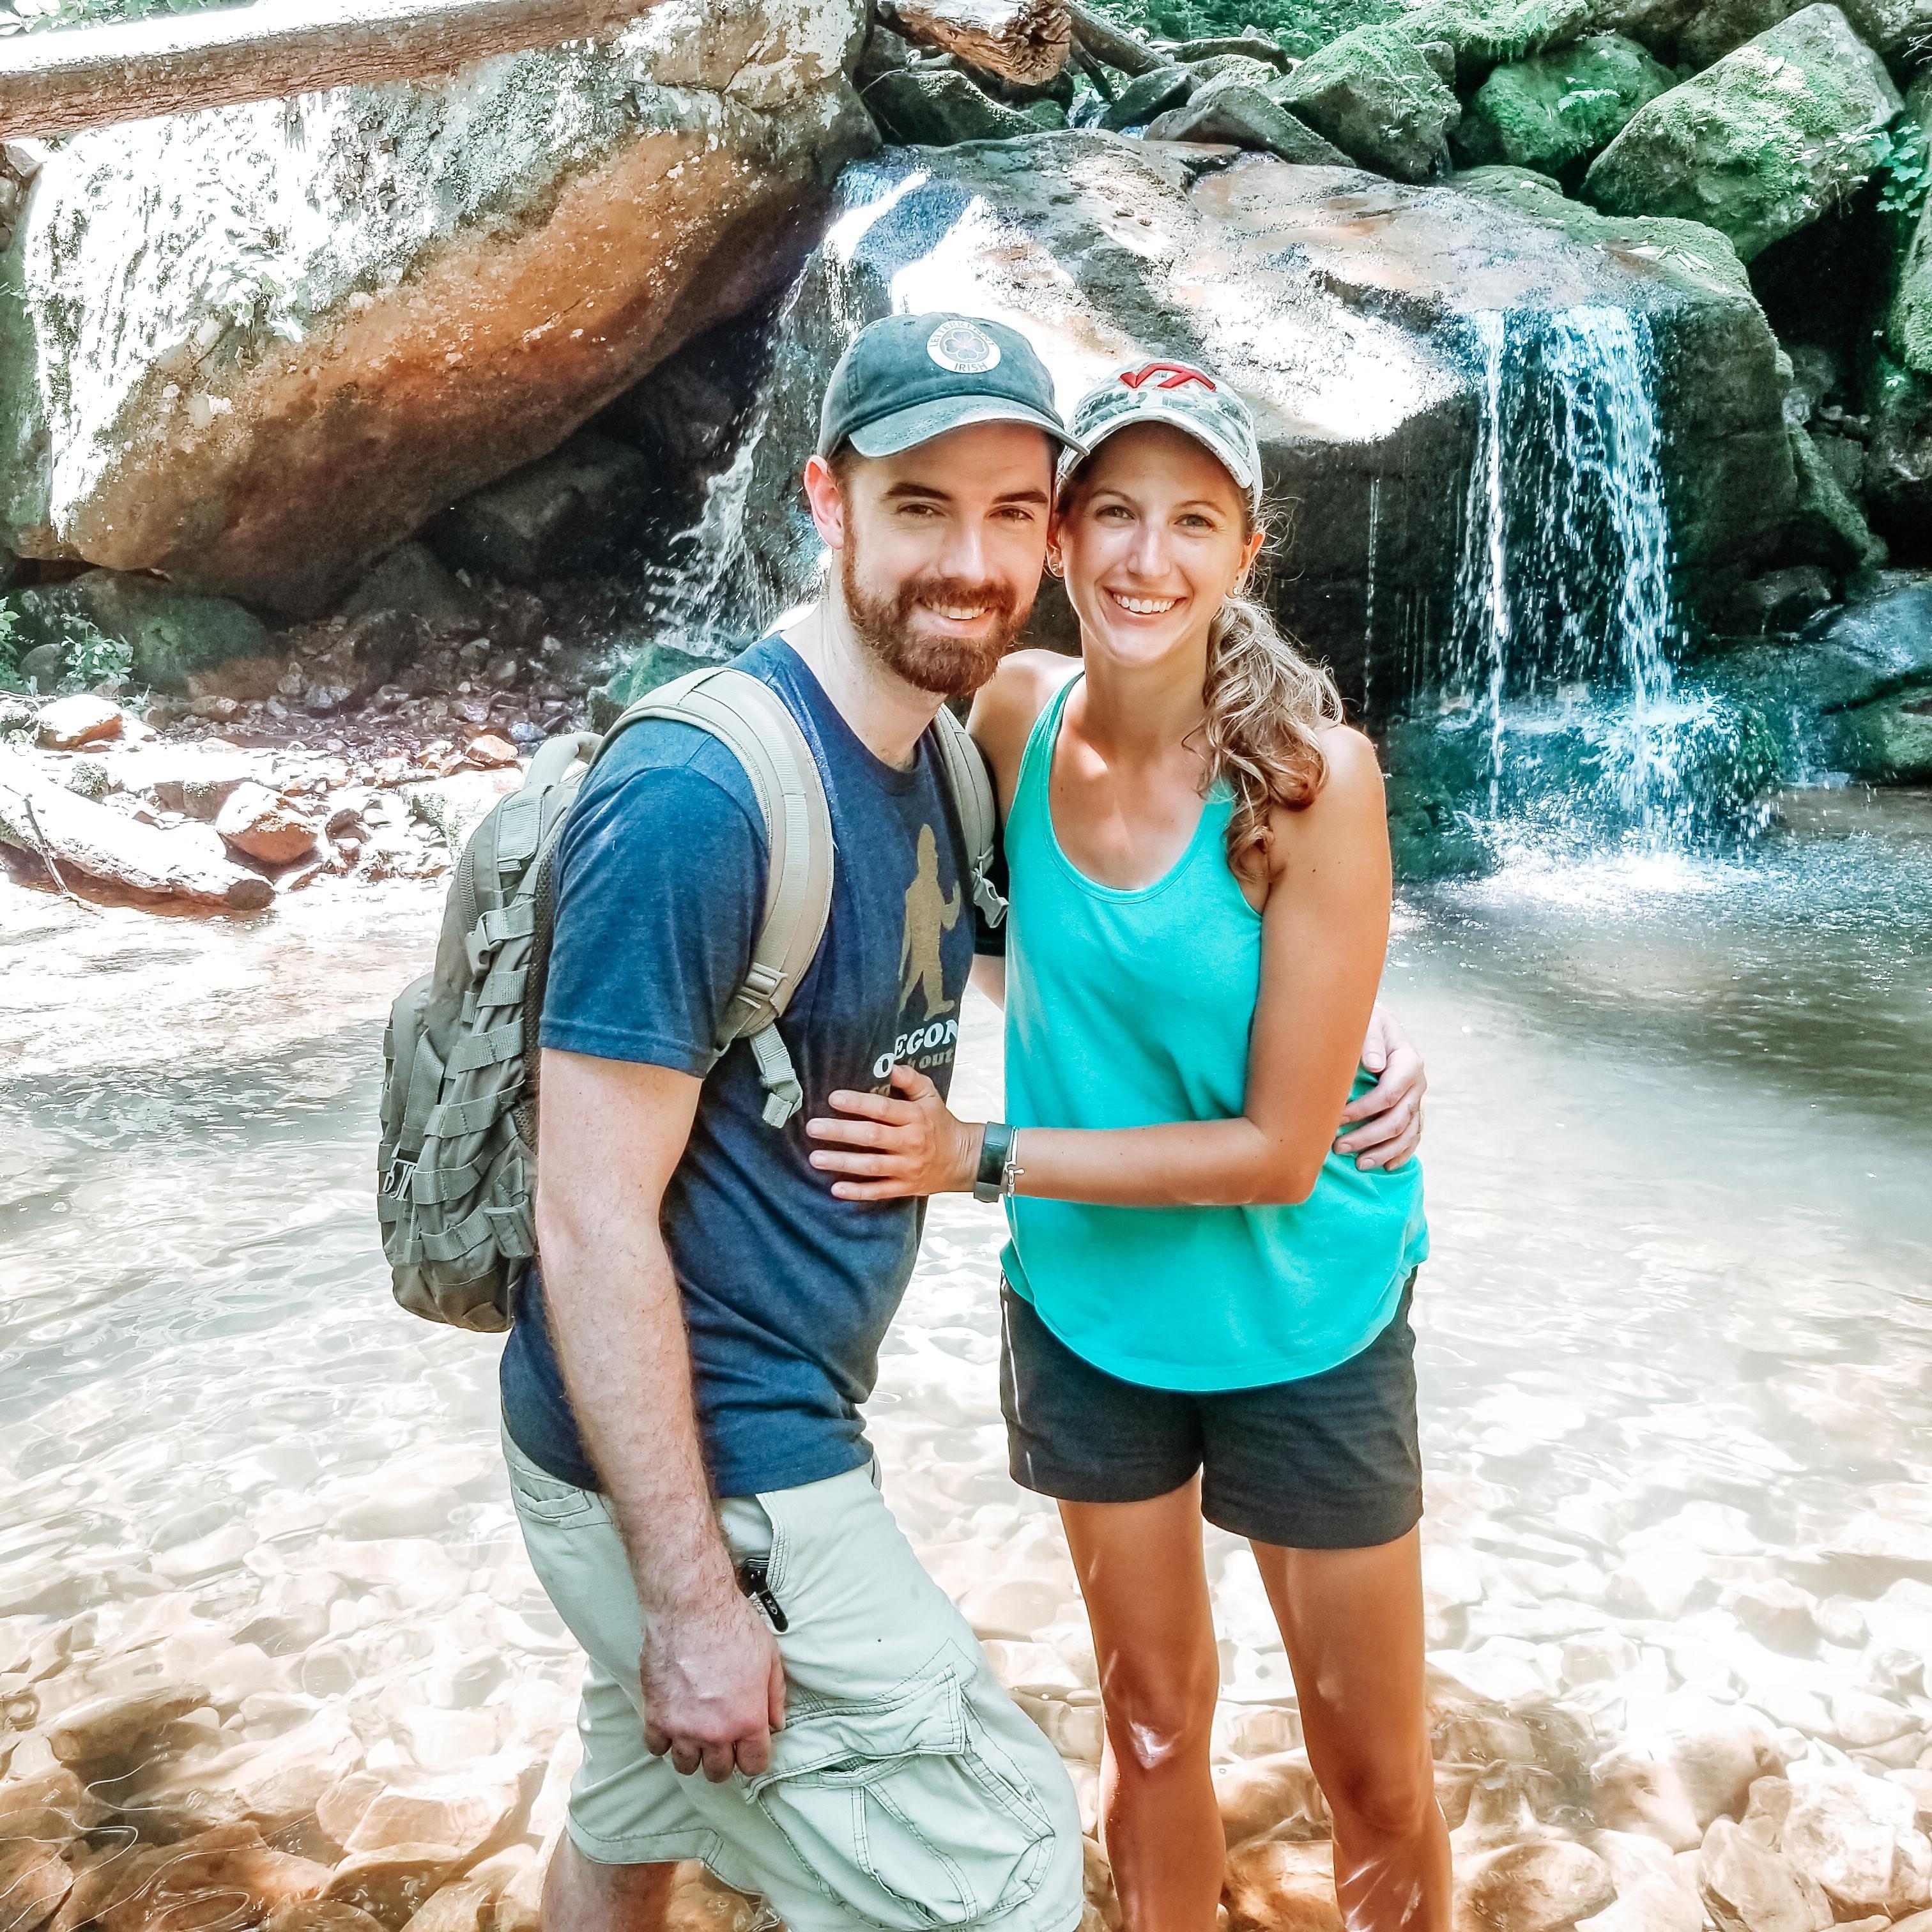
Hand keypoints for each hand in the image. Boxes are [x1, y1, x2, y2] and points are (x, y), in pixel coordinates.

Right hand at [641, 1587, 785, 1781]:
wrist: (691, 1608)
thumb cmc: (732, 1626)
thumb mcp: (770, 1657)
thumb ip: (775, 1696)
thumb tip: (776, 1723)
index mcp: (747, 1719)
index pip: (754, 1764)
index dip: (753, 1756)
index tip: (749, 1746)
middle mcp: (715, 1732)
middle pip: (719, 1772)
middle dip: (724, 1759)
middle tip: (722, 1739)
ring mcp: (683, 1727)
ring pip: (686, 1766)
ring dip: (693, 1754)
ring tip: (696, 1733)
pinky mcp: (656, 1716)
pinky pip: (657, 1748)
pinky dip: (664, 1740)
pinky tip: (672, 1723)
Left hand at [804, 1063, 981, 1200]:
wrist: (963, 1159)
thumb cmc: (940, 1123)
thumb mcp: (931, 1096)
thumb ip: (911, 1080)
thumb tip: (891, 1066)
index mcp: (915, 1117)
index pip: (883, 1109)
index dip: (858, 1104)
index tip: (833, 1098)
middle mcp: (910, 1143)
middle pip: (872, 1137)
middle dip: (840, 1133)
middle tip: (813, 1128)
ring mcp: (907, 1167)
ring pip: (871, 1166)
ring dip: (842, 1163)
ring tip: (815, 1158)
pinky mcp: (904, 1187)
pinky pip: (879, 1191)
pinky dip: (858, 1192)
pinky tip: (835, 1189)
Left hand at [1335, 1003, 1424, 1170]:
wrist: (1377, 1023)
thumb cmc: (1366, 1023)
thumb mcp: (1368, 1023)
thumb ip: (1370, 1042)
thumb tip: (1374, 1065)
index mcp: (1408, 1062)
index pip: (1388, 1095)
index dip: (1362, 1111)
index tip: (1335, 1119)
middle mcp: (1417, 1083)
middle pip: (1397, 1119)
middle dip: (1368, 1137)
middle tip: (1338, 1147)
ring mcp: (1417, 1098)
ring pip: (1407, 1133)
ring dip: (1384, 1152)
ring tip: (1359, 1164)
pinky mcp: (1413, 1108)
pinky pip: (1414, 1135)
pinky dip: (1402, 1153)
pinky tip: (1388, 1166)